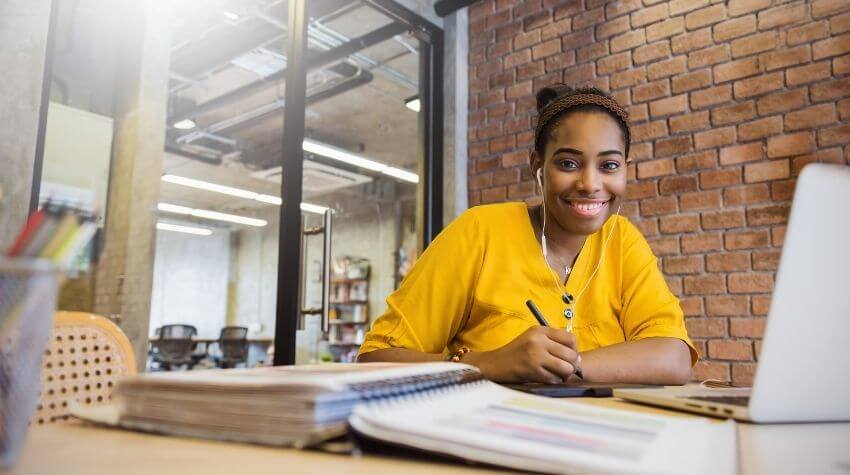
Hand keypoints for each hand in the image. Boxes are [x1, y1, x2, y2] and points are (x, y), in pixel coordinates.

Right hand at [464, 326, 580, 383]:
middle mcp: (539, 341)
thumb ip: (552, 342)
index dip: (574, 349)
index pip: (570, 338)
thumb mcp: (532, 338)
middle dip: (572, 364)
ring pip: (566, 368)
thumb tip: (576, 357)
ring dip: (565, 374)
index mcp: (540, 331)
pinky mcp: (533, 371)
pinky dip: (554, 380)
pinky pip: (555, 379)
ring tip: (558, 374)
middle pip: (571, 354)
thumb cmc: (517, 352)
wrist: (496, 363)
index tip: (568, 355)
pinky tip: (547, 377)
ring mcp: (536, 356)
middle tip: (566, 368)